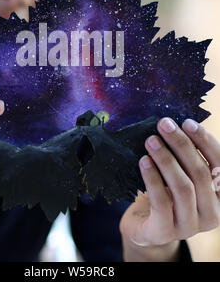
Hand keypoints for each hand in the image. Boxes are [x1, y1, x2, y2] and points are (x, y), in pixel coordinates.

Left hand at [120, 117, 219, 260]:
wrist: (143, 226)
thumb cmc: (164, 193)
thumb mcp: (179, 174)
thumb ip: (185, 157)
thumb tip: (177, 123)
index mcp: (219, 196)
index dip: (205, 142)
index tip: (187, 122)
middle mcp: (211, 214)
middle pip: (200, 173)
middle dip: (181, 145)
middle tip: (164, 124)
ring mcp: (189, 227)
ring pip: (183, 187)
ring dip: (166, 159)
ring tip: (151, 140)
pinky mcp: (165, 232)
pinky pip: (161, 203)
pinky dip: (153, 179)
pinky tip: (143, 161)